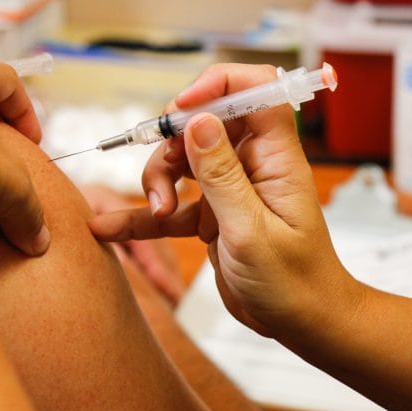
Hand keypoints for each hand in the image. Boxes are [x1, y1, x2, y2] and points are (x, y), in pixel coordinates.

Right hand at [89, 64, 355, 337]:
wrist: (302, 324)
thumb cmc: (294, 283)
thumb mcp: (251, 231)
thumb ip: (222, 176)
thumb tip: (199, 121)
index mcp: (275, 158)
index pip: (255, 91)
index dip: (218, 86)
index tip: (181, 108)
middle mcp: (251, 164)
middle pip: (204, 124)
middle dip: (173, 143)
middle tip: (163, 177)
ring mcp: (229, 189)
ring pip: (182, 161)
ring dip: (158, 180)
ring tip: (158, 212)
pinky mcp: (212, 215)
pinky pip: (172, 205)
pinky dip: (144, 215)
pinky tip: (109, 227)